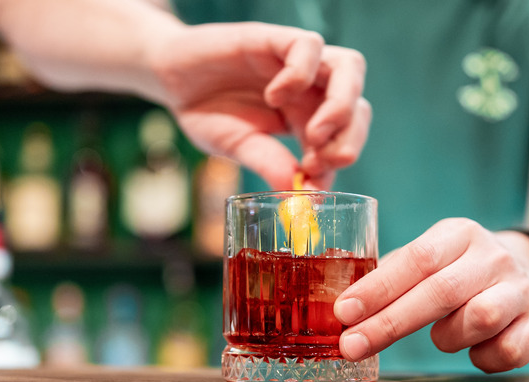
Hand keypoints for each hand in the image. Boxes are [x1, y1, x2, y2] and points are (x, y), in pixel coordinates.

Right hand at [150, 22, 370, 189]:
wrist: (170, 78)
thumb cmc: (207, 112)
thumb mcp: (238, 146)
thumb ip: (268, 163)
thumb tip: (297, 196)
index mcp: (308, 118)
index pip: (344, 139)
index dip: (336, 163)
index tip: (314, 186)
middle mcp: (311, 89)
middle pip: (358, 105)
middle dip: (350, 137)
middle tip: (324, 161)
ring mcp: (296, 63)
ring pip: (349, 68)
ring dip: (341, 105)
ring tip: (313, 133)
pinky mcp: (274, 38)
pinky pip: (307, 45)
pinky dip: (299, 73)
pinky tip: (274, 96)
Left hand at [334, 218, 528, 372]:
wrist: (525, 271)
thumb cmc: (457, 270)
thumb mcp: (429, 257)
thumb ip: (391, 275)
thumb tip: (343, 308)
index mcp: (459, 234)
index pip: (416, 259)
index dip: (378, 288)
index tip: (344, 312)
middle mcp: (493, 256)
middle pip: (440, 291)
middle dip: (390, 323)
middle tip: (352, 346)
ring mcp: (520, 288)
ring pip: (480, 318)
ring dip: (447, 337)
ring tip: (438, 336)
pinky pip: (507, 351)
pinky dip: (482, 357)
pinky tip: (473, 349)